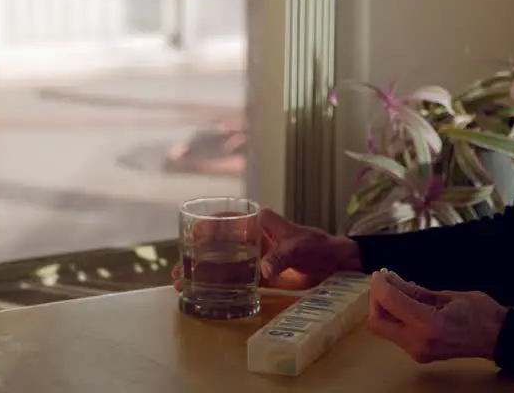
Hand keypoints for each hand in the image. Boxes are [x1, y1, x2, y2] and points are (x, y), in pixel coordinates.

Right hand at [172, 208, 360, 290]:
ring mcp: (254, 256)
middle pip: (218, 244)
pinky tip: (203, 293)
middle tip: (178, 270)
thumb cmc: (318, 247)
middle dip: (196, 255)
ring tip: (182, 285)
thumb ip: (281, 257)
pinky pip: (236, 278)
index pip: (228, 219)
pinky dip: (220, 285)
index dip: (206, 225)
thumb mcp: (299, 248)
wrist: (335, 265)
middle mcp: (252, 237)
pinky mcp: (259, 274)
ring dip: (203, 273)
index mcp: (259, 222)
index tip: (189, 236)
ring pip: (223, 263)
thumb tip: (265, 270)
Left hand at [367, 270, 507, 363]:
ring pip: (384, 329)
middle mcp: (418, 343)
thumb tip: (391, 280)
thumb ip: (416, 291)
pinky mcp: (419, 353)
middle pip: (377, 322)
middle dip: (376, 299)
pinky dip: (394, 316)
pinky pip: (396, 333)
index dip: (380, 285)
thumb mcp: (448, 295)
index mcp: (428, 325)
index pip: (390, 302)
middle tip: (383, 281)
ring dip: (383, 307)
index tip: (380, 273)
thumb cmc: (481, 313)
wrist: (498, 338)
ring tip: (394, 287)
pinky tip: (403, 301)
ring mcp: (417, 352)